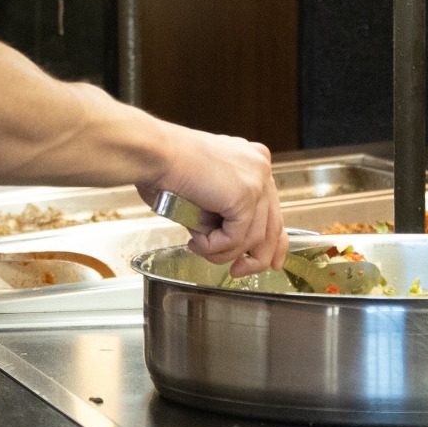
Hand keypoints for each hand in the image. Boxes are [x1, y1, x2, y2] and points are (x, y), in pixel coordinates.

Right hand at [141, 130, 283, 276]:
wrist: (154, 154)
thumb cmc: (166, 168)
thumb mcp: (205, 191)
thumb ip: (224, 211)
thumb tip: (232, 243)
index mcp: (253, 161)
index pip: (273, 208)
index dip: (273, 241)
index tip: (269, 262)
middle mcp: (260, 167)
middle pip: (273, 225)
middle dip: (257, 257)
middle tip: (238, 272)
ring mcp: (256, 181)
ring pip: (253, 238)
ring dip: (223, 252)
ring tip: (199, 248)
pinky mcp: (244, 196)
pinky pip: (236, 238)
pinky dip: (214, 246)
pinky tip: (196, 241)